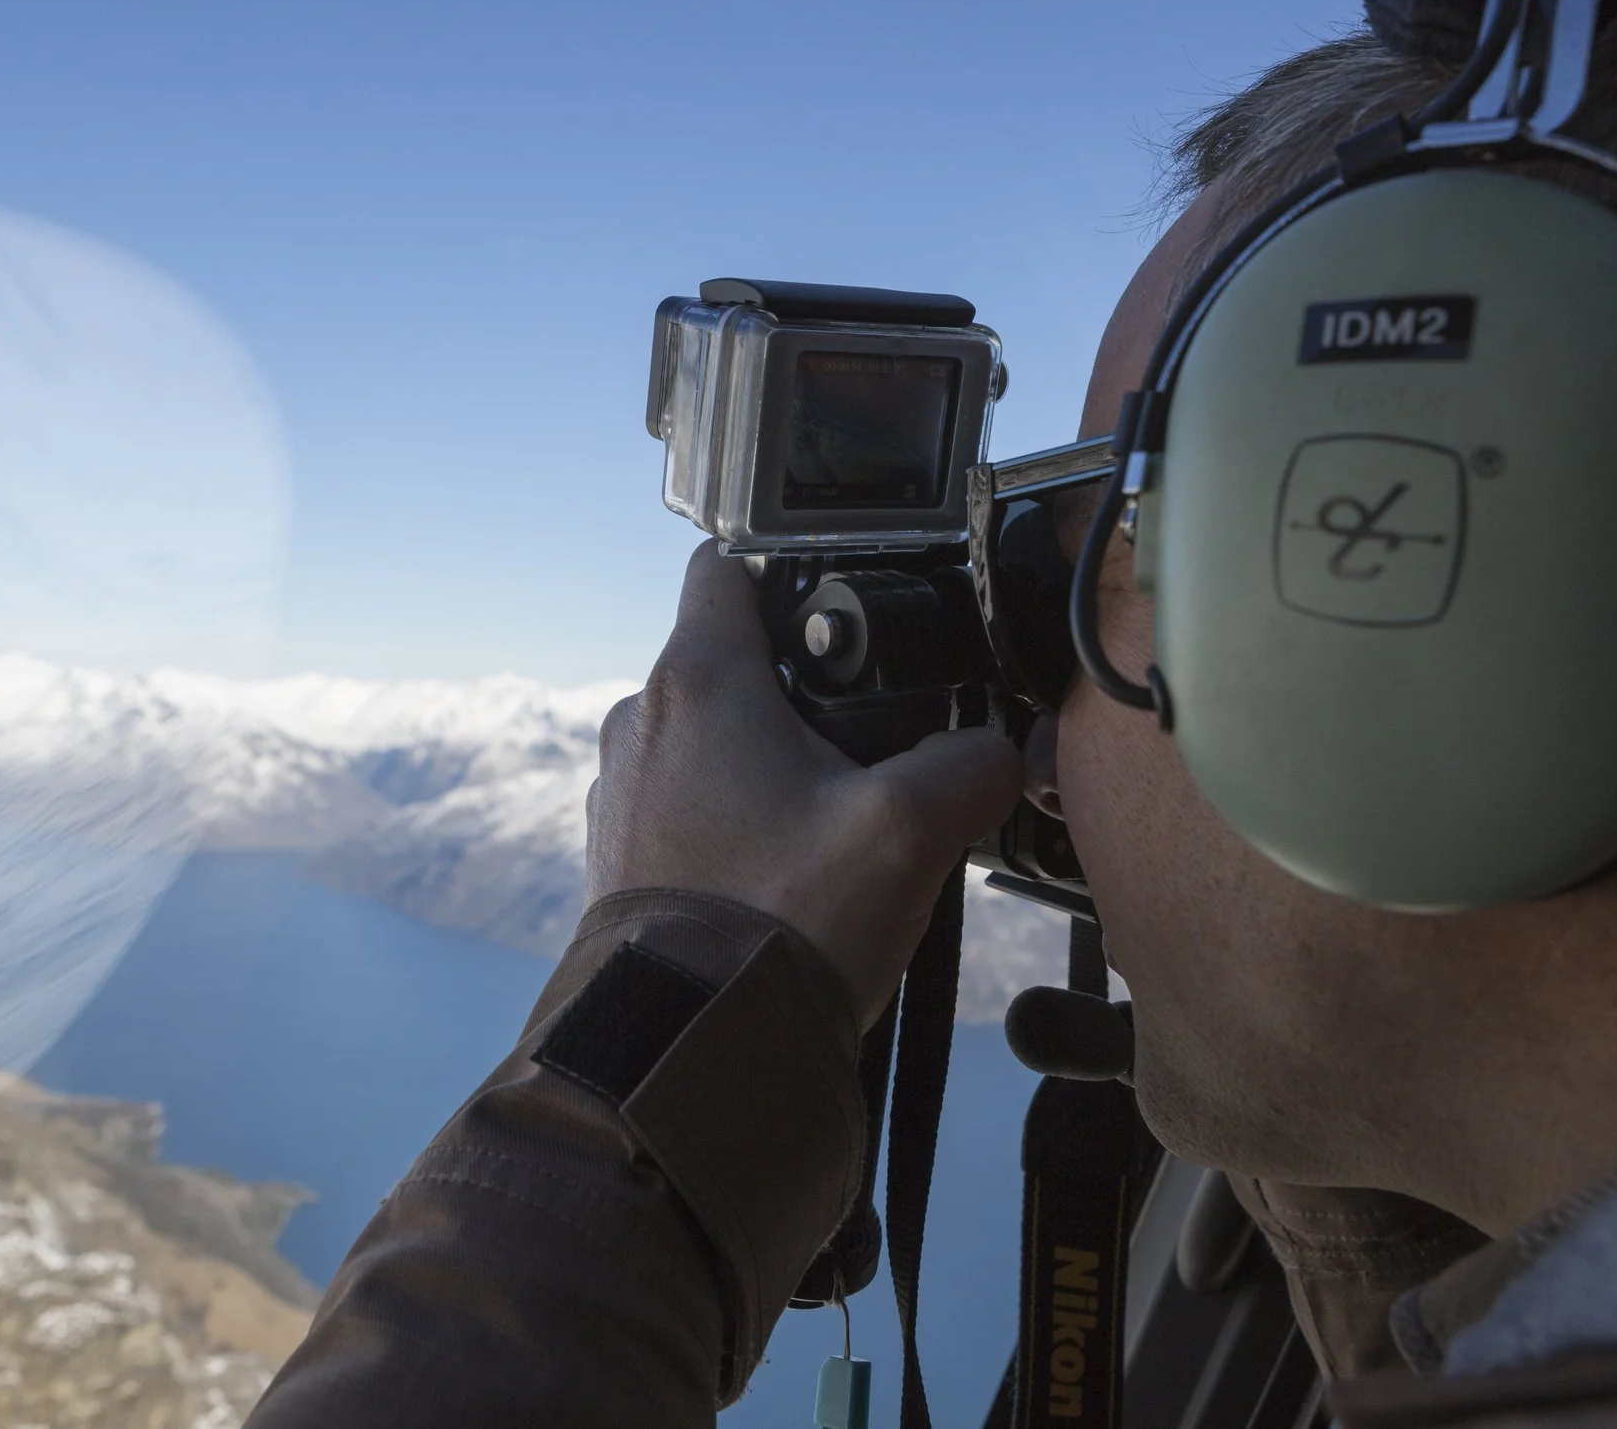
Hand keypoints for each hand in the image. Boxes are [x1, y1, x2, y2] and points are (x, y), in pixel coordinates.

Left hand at [588, 546, 1025, 1029]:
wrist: (690, 1052)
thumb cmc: (783, 923)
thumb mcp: (911, 830)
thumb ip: (970, 766)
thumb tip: (996, 754)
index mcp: (697, 681)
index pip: (727, 564)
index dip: (791, 568)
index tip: (846, 607)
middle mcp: (642, 724)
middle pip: (731, 663)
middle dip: (801, 693)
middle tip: (872, 748)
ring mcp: (622, 794)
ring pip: (711, 744)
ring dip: (769, 770)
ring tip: (837, 830)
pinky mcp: (620, 861)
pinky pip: (688, 812)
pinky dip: (737, 828)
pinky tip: (792, 880)